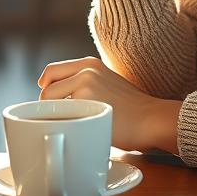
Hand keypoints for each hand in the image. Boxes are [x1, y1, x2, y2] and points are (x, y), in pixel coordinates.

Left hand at [38, 56, 181, 152]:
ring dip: (53, 115)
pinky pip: (60, 116)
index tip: (48, 101)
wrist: (151, 119)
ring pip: (49, 102)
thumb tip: (60, 96)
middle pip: (46, 86)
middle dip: (45, 103)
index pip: (52, 71)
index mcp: (89, 63)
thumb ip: (85, 83)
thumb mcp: (107, 83)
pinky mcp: (86, 104)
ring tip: (68, 126)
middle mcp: (85, 70)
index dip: (46, 88)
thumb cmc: (131, 109)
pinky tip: (74, 132)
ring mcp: (85, 86)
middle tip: (56, 118)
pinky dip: (61, 125)